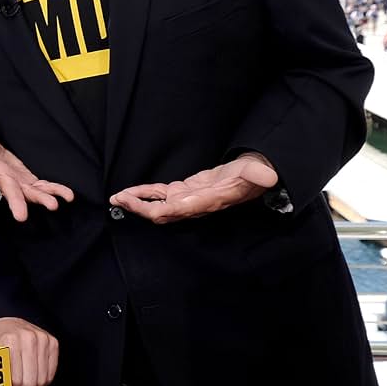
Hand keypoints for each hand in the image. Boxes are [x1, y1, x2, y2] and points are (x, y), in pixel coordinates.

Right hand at [0, 104, 73, 221]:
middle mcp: (1, 178)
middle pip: (8, 190)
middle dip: (15, 202)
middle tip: (21, 217)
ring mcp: (16, 182)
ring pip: (28, 194)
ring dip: (41, 199)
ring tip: (53, 205)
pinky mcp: (29, 182)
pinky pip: (43, 188)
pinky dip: (55, 191)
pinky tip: (67, 196)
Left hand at [0, 316, 58, 385]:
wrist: (7, 324)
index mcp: (9, 340)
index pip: (15, 380)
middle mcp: (27, 337)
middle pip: (30, 382)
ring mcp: (41, 338)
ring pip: (42, 380)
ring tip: (24, 385)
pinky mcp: (52, 342)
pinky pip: (51, 373)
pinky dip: (43, 381)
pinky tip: (33, 377)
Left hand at [109, 153, 278, 224]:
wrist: (254, 176)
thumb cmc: (253, 175)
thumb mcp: (256, 172)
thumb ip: (257, 174)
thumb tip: (268, 177)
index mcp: (207, 201)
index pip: (179, 209)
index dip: (157, 208)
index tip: (137, 201)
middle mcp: (194, 205)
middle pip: (162, 213)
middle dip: (139, 209)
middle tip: (119, 200)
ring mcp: (188, 200)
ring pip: (158, 207)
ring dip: (138, 204)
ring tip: (118, 198)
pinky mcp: (185, 192)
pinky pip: (161, 196)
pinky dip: (145, 194)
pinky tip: (131, 193)